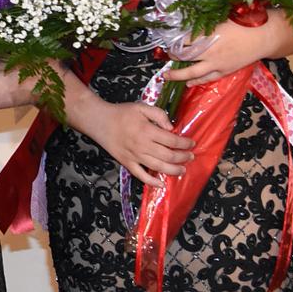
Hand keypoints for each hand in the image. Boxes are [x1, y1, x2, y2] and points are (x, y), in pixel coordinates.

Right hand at [65, 83, 193, 186]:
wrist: (99, 121)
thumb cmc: (121, 113)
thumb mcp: (141, 107)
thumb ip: (159, 114)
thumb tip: (171, 128)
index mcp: (147, 130)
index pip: (172, 141)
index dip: (185, 143)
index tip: (192, 143)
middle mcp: (142, 146)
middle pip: (169, 156)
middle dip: (183, 157)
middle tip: (190, 156)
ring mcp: (134, 156)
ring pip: (158, 167)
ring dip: (173, 170)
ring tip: (182, 169)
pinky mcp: (127, 163)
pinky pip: (141, 176)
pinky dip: (152, 182)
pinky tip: (161, 184)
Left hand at [164, 16, 278, 85]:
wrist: (264, 37)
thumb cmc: (244, 23)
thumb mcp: (221, 19)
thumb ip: (205, 25)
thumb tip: (190, 27)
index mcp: (208, 36)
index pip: (184, 41)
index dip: (174, 41)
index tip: (168, 40)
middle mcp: (210, 52)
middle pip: (185, 57)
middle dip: (173, 56)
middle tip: (167, 54)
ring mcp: (217, 64)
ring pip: (193, 72)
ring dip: (178, 74)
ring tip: (167, 75)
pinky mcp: (225, 71)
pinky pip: (207, 79)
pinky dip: (196, 81)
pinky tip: (188, 83)